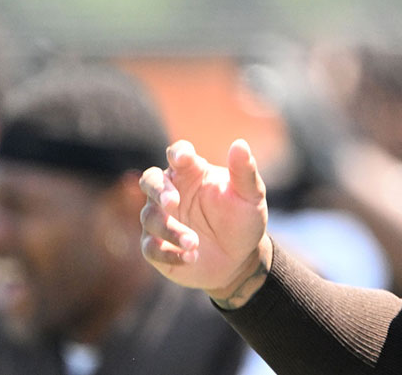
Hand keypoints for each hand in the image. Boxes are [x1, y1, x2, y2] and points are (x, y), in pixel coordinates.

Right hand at [139, 139, 269, 303]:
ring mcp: (161, 219)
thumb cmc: (243, 219)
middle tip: (172, 202)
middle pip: (150, 180)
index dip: (178, 153)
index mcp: (192, 172)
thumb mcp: (251, 196)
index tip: (183, 158)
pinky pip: (151, 248)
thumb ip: (244, 172)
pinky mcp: (156, 247)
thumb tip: (240, 144)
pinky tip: (190, 258)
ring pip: (151, 217)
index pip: (178, 154)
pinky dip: (168, 253)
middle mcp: (171, 192)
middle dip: (158, 189)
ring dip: (170, 230)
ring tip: (194, 243)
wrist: (240, 258)